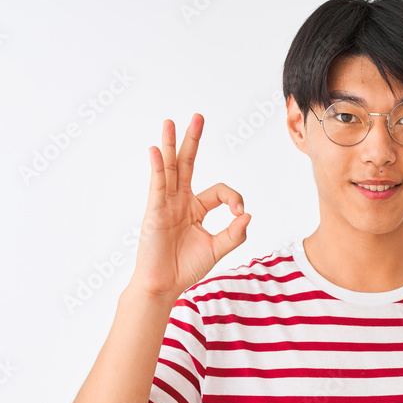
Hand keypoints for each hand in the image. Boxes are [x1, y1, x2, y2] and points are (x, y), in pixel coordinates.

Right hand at [128, 115, 249, 298]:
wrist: (163, 285)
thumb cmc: (185, 268)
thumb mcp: (217, 249)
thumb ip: (234, 233)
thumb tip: (248, 214)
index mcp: (197, 209)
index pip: (220, 191)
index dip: (234, 198)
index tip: (240, 213)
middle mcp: (180, 201)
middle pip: (187, 164)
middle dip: (193, 140)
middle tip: (198, 117)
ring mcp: (166, 204)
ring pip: (170, 168)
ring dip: (170, 145)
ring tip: (169, 122)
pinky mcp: (155, 211)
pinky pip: (157, 185)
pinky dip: (157, 168)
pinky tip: (156, 151)